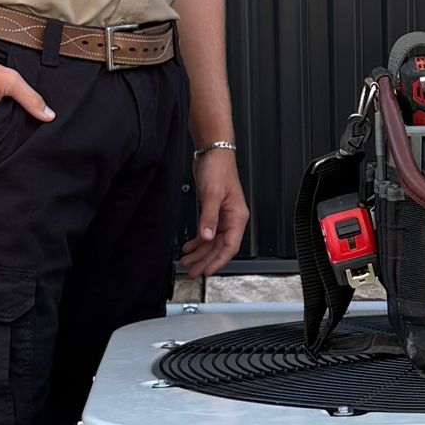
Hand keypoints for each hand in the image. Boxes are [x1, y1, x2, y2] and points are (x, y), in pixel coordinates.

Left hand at [180, 146, 248, 275]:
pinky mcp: (213, 212)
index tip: (207, 271)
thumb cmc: (219, 169)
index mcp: (237, 217)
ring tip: (187, 262)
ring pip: (212, 242)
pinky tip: (188, 248)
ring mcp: (222, 217)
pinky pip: (207, 233)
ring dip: (199, 253)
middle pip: (219, 247)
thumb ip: (209, 218)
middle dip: (206, 261)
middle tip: (193, 271)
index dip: (218, 261)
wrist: (213, 153)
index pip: (230, 246)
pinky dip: (197, 242)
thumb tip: (207, 237)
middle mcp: (232, 220)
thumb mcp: (212, 195)